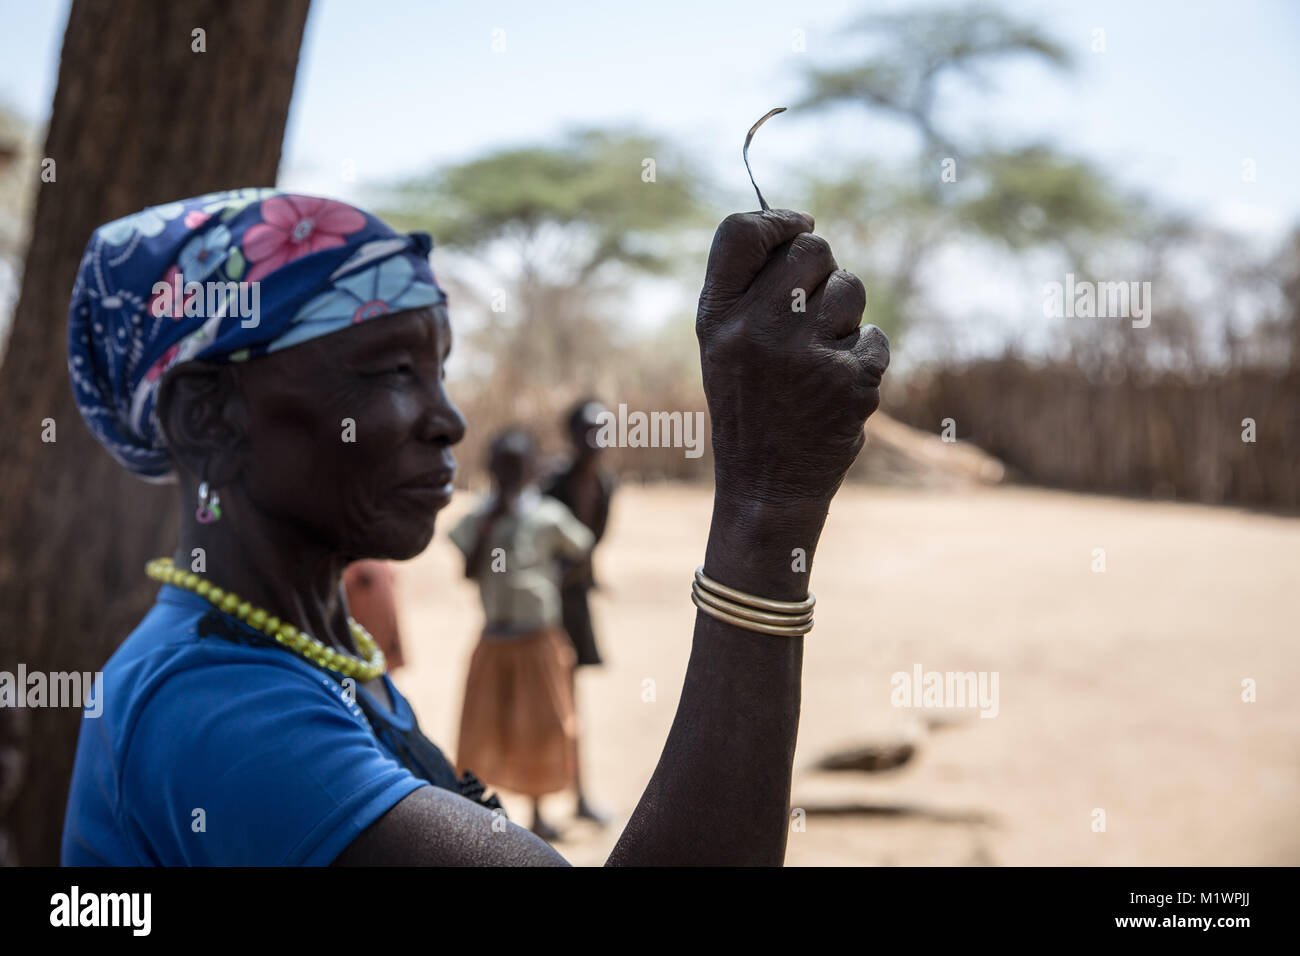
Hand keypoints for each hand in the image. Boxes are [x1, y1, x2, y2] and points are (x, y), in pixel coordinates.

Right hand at [696, 209, 888, 508]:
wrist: (766, 487)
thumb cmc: (748, 405)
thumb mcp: (723, 345)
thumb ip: (747, 288)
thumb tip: (800, 225)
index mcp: (716, 319)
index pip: (739, 231)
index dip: (777, 219)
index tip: (799, 224)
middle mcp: (755, 331)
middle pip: (811, 247)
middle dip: (823, 267)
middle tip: (813, 306)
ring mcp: (804, 356)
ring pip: (851, 288)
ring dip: (846, 314)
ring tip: (821, 353)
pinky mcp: (849, 382)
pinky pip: (875, 337)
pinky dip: (864, 359)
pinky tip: (837, 389)